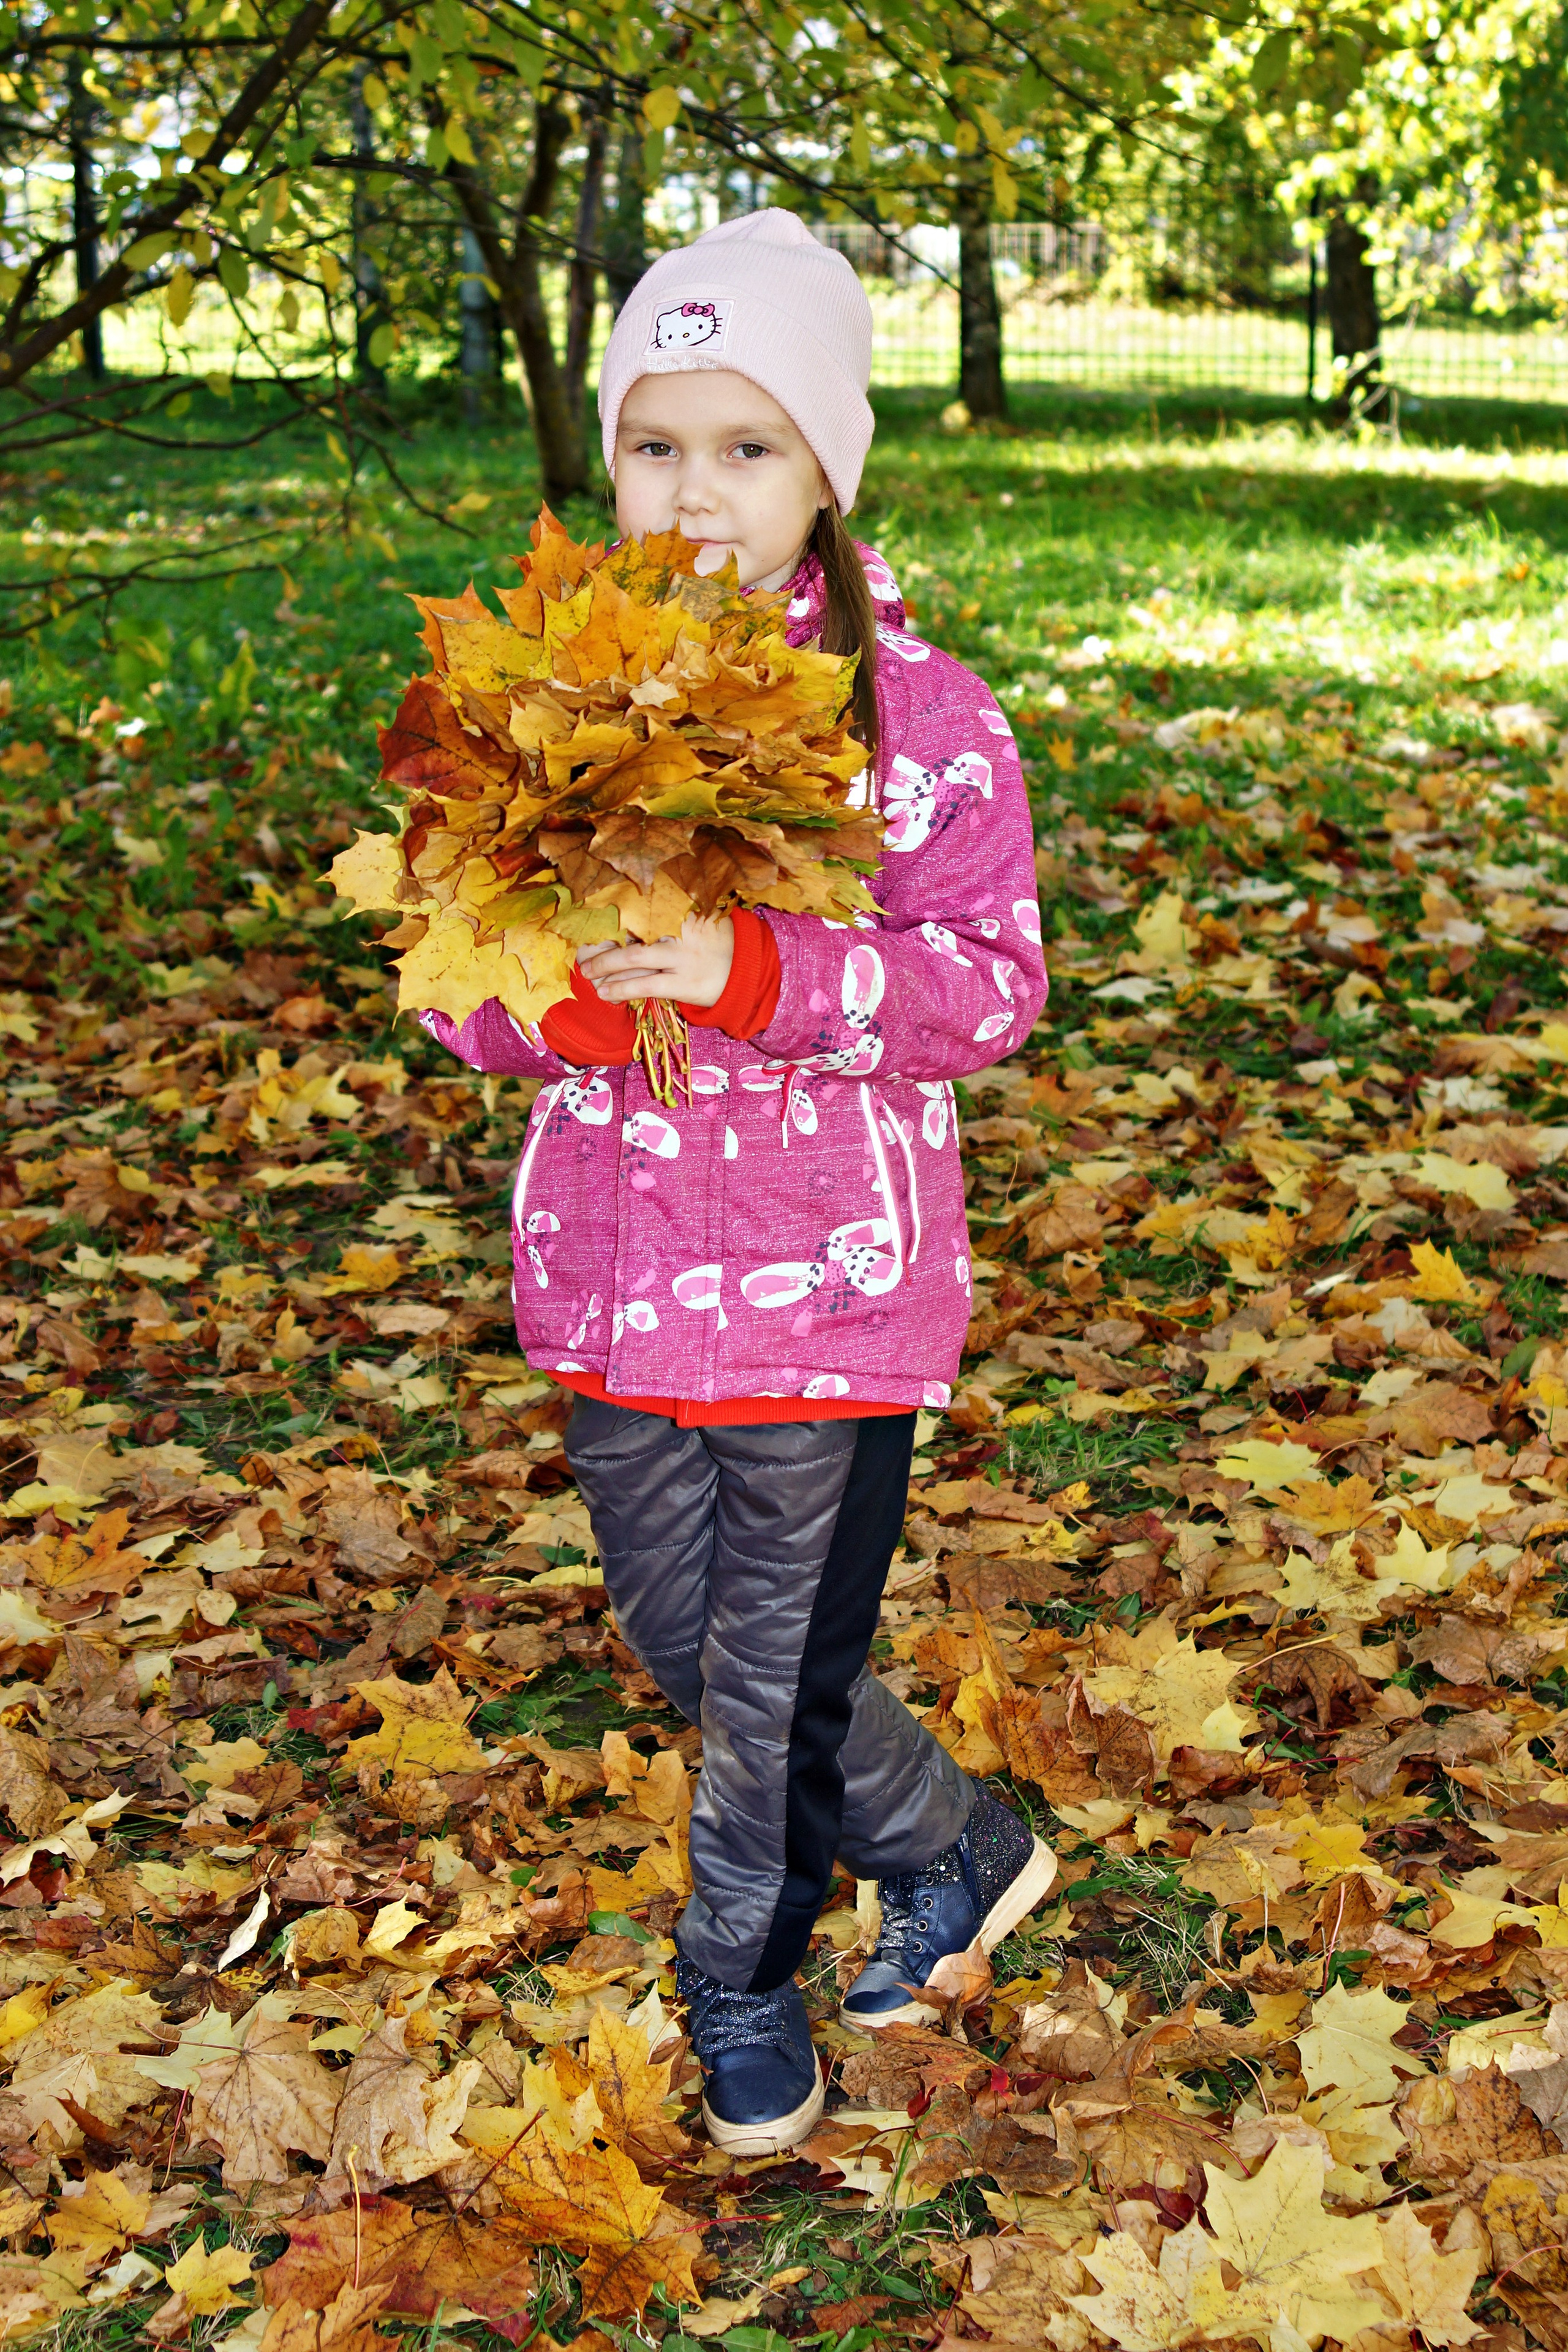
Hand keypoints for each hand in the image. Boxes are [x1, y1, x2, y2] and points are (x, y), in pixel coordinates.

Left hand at [577, 915, 734, 1007]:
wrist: (746, 967)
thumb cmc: (713, 940)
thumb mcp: (694, 915)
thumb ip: (665, 914)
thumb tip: (623, 919)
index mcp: (678, 908)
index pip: (635, 911)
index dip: (608, 918)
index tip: (586, 921)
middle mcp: (678, 930)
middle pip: (630, 933)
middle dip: (601, 944)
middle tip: (580, 953)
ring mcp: (682, 957)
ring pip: (634, 959)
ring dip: (605, 967)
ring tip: (587, 974)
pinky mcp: (685, 983)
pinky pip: (646, 986)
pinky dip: (622, 989)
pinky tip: (606, 993)